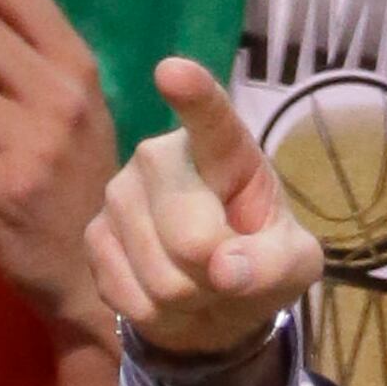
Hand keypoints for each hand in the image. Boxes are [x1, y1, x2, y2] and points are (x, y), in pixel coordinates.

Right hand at [83, 60, 323, 364]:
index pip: (211, 120)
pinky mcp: (94, 233)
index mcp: (225, 151)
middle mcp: (161, 156)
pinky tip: (161, 294)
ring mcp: (119, 192)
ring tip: (197, 286)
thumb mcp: (292, 267)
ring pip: (157, 274)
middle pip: (188, 236)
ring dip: (186, 299)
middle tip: (225, 275)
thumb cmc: (258, 264)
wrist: (210, 300)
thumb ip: (273, 265)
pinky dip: (154, 313)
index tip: (172, 72)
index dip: (193, 97)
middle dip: (213, 278)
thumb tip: (225, 271)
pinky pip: (127, 294)